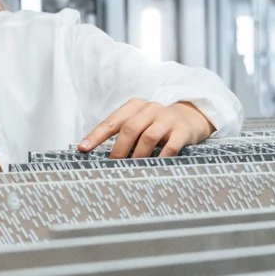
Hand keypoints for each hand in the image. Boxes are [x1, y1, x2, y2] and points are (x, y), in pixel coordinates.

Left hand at [78, 99, 213, 158]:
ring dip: (137, 155)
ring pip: (148, 137)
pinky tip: (154, 167)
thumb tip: (98, 154)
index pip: (112, 121)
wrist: (191, 117)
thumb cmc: (157, 124)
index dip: (96, 135)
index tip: (83, 148)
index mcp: (135, 107)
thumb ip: (122, 133)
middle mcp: (151, 110)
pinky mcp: (182, 131)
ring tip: (132, 169)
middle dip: (119, 149)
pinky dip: (161, 158)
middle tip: (113, 165)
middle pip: (130, 128)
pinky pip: (170, 146)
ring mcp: (167, 119)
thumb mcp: (140, 122)